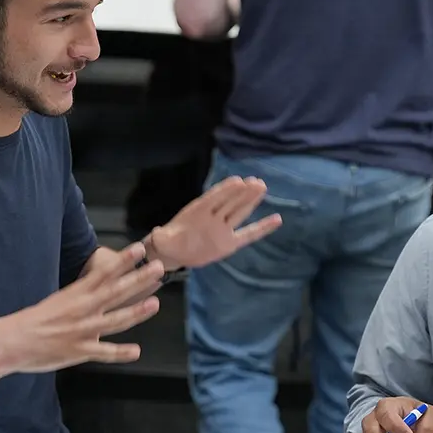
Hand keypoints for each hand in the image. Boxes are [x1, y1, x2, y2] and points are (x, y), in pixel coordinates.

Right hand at [0, 244, 162, 373]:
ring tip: (156, 303)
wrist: (10, 341)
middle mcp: (82, 310)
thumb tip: (97, 289)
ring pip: (115, 320)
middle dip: (138, 279)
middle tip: (158, 268)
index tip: (140, 249)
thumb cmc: (33, 321)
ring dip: (137, 312)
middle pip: (115, 291)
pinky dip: (120, 353)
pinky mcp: (78, 352)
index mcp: (75, 295)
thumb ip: (80, 297)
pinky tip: (136, 351)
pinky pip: (104, 353)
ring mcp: (82, 331)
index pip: (103, 273)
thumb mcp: (58, 301)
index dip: (123, 261)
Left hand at [148, 176, 281, 268]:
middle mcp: (213, 218)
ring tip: (262, 186)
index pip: (213, 199)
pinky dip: (262, 228)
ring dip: (250, 200)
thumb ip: (161, 237)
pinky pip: (248, 234)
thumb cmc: (168, 241)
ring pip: (239, 212)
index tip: (237, 181)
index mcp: (197, 213)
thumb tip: (155, 235)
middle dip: (241, 192)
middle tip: (256, 181)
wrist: (174, 251)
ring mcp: (223, 228)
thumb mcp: (162, 240)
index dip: (224, 190)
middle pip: (229, 203)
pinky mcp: (230, 242)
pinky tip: (277, 219)